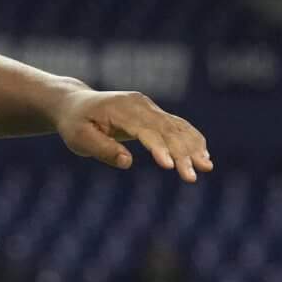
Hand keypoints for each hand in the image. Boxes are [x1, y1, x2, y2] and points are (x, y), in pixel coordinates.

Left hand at [55, 89, 211, 182]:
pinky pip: (177, 126)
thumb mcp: (79, 139)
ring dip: (193, 147)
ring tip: (206, 168)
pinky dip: (191, 140)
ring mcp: (149, 107)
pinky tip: (203, 155)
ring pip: (177, 127)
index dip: (158, 148)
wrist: (75, 103)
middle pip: (167, 130)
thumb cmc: (75, 124)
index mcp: (122, 109)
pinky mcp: (153, 113)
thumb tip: (127, 162)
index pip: (145, 130)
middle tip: (193, 177)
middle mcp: (140, 105)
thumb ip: (103, 149)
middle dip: (182, 154)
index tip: (170, 167)